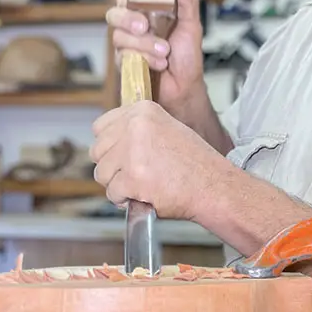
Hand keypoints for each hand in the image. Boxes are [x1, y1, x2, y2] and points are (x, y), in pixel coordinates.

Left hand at [90, 100, 228, 220]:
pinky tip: (145, 195)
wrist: (213, 185)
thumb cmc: (195, 162)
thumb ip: (137, 130)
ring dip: (117, 185)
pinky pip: (112, 193)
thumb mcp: (166, 129)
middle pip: (97, 151)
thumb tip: (109, 142)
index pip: (100, 127)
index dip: (110, 146)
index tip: (123, 155)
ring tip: (142, 185)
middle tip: (135, 174)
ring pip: (101, 173)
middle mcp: (135, 126)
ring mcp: (133, 152)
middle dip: (112, 167)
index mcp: (143, 111)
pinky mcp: (132, 177)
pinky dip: (125, 200)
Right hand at [106, 0, 203, 114]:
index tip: (137, 0)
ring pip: (119, 37)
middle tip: (144, 27)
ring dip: (144, 44)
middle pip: (114, 15)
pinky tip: (160, 63)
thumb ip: (186, 2)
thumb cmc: (187, 56)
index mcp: (147, 13)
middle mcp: (133, 27)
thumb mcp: (192, 25)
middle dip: (128, 20)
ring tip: (165, 52)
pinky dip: (145, 59)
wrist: (186, 86)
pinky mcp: (125, 64)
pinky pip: (123, 56)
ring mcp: (127, 46)